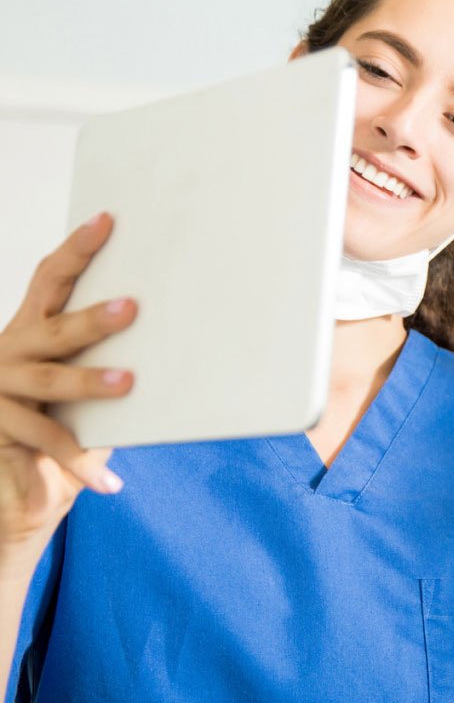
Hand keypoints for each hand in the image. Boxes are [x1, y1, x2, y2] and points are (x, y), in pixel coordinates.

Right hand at [0, 213, 136, 548]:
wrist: (12, 471)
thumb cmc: (59, 408)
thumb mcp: (80, 375)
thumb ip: (109, 351)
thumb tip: (187, 324)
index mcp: (32, 326)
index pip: (51, 278)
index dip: (77, 249)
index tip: (106, 220)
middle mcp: (10, 350)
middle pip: (55, 330)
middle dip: (93, 319)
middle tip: (132, 308)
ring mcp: (1, 391)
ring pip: (52, 384)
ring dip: (90, 383)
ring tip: (127, 383)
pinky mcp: (0, 431)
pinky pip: (49, 445)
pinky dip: (81, 464)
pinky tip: (109, 482)